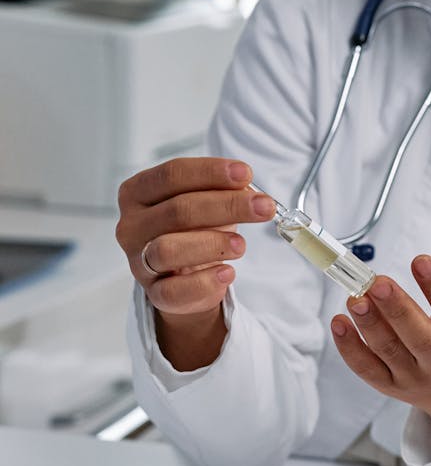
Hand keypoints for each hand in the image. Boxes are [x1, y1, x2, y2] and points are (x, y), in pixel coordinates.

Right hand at [116, 157, 275, 368]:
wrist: (185, 274)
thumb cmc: (194, 226)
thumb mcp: (205, 200)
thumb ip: (220, 190)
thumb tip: (247, 190)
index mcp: (138, 192)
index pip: (172, 174)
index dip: (211, 172)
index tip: (246, 173)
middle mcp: (131, 225)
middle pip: (177, 210)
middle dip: (227, 206)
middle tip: (264, 207)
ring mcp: (138, 261)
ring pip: (168, 250)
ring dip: (212, 244)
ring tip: (242, 244)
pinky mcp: (153, 293)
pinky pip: (173, 292)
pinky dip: (204, 283)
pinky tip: (227, 273)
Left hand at [330, 224, 430, 439]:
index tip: (421, 260)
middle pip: (421, 339)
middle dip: (398, 309)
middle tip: (379, 282)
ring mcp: (414, 377)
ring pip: (389, 352)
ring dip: (370, 324)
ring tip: (355, 297)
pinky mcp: (389, 385)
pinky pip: (367, 369)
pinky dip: (349, 348)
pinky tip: (339, 322)